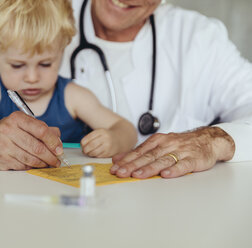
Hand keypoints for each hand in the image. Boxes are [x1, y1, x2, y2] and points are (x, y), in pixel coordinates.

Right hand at [0, 111, 62, 169]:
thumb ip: (40, 128)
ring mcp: (4, 146)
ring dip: (43, 163)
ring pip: (31, 158)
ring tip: (49, 164)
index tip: (59, 149)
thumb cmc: (5, 132)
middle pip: (37, 146)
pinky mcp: (2, 159)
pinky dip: (32, 167)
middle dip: (50, 156)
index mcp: (16, 119)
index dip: (53, 141)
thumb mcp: (21, 124)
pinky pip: (23, 165)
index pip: (41, 130)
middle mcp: (9, 130)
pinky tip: (35, 165)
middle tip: (57, 160)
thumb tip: (58, 137)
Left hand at [81, 129, 115, 157]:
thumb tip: (82, 146)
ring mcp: (108, 146)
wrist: (119, 139)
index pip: (88, 138)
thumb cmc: (105, 137)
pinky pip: (98, 156)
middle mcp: (105, 138)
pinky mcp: (109, 153)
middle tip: (84, 151)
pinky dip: (94, 156)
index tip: (82, 145)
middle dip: (85, 149)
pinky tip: (95, 154)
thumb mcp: (99, 133)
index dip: (82, 143)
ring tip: (89, 153)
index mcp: (101, 131)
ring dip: (89, 154)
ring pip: (94, 152)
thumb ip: (90, 138)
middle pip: (91, 145)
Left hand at [110, 127, 234, 177]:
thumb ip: (140, 152)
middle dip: (132, 165)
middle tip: (121, 172)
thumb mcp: (159, 144)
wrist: (208, 139)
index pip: (139, 152)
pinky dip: (175, 170)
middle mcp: (167, 145)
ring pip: (162, 160)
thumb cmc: (181, 144)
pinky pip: (183, 165)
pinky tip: (166, 174)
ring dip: (149, 168)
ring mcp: (181, 152)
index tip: (115, 167)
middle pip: (147, 156)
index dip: (126, 160)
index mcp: (157, 141)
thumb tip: (119, 158)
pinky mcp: (194, 159)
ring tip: (138, 175)